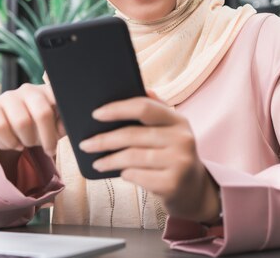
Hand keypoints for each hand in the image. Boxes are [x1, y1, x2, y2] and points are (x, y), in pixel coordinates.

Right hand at [0, 83, 65, 156]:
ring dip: (28, 140)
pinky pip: (0, 127)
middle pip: (42, 113)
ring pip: (21, 122)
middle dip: (46, 137)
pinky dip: (10, 142)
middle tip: (47, 148)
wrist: (13, 134)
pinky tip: (15, 144)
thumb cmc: (39, 128)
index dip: (60, 125)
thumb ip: (64, 124)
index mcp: (47, 91)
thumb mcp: (57, 127)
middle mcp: (28, 89)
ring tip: (29, 143)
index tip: (60, 138)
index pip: (59, 103)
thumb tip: (62, 126)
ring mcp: (8, 96)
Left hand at [79, 91, 220, 223]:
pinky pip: (138, 176)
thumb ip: (155, 110)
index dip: (117, 109)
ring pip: (132, 157)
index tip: (96, 114)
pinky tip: (120, 173)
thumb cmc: (172, 155)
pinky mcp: (173, 184)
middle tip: (85, 145)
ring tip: (96, 163)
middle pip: (133, 134)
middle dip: (104, 139)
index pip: (144, 107)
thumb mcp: (170, 131)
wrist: (194, 190)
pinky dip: (125, 174)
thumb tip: (141, 88)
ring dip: (109, 160)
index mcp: (178, 120)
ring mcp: (179, 162)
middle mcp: (182, 139)